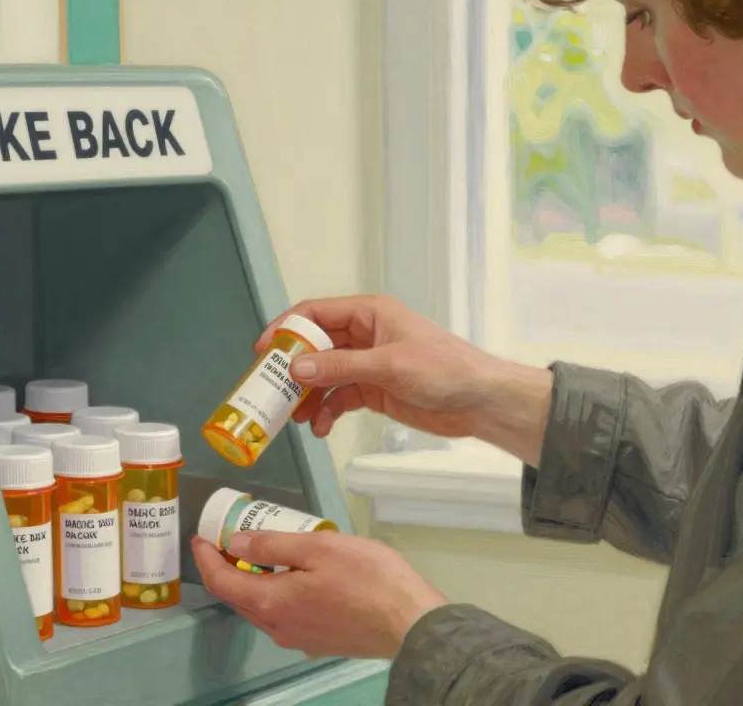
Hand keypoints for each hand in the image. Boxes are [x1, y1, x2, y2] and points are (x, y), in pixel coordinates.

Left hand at [191, 530, 448, 659]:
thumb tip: (236, 543)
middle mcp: (279, 628)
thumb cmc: (368, 578)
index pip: (222, 583)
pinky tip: (295, 576)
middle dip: (229, 568)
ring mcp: (300, 639)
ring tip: (263, 553)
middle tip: (231, 538)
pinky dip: (277, 593)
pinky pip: (286, 615)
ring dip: (254, 581)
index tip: (201, 537)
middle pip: (240, 598)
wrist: (412, 623)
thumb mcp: (318, 548)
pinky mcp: (321, 642)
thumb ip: (273, 546)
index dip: (206, 559)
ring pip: (264, 608)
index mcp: (272, 604)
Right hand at [259, 294, 554, 463]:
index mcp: (368, 313)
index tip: (262, 353)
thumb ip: (339, 366)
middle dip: (293, 370)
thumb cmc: (444, 370)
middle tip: (271, 392)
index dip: (285, 330)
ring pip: (323, 375)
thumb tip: (295, 368)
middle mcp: (364, 334)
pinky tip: (319, 429)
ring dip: (307, 396)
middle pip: (314, 346)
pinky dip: (326, 411)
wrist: (480, 401)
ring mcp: (368, 363)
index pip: (314, 313)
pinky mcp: (374, 389)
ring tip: (296, 418)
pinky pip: (338, 397)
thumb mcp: (387, 366)